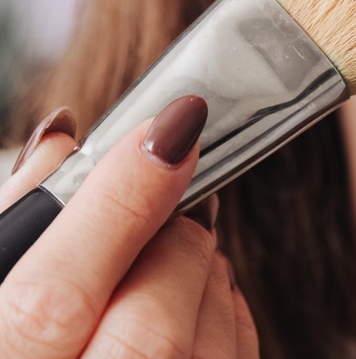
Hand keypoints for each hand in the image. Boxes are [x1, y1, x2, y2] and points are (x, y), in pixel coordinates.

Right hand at [0, 97, 258, 357]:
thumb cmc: (20, 334)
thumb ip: (15, 228)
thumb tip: (65, 143)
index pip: (53, 301)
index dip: (119, 204)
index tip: (172, 127)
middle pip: (149, 323)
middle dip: (171, 238)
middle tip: (166, 202)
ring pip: (205, 340)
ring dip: (203, 271)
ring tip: (173, 247)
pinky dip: (225, 310)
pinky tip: (196, 293)